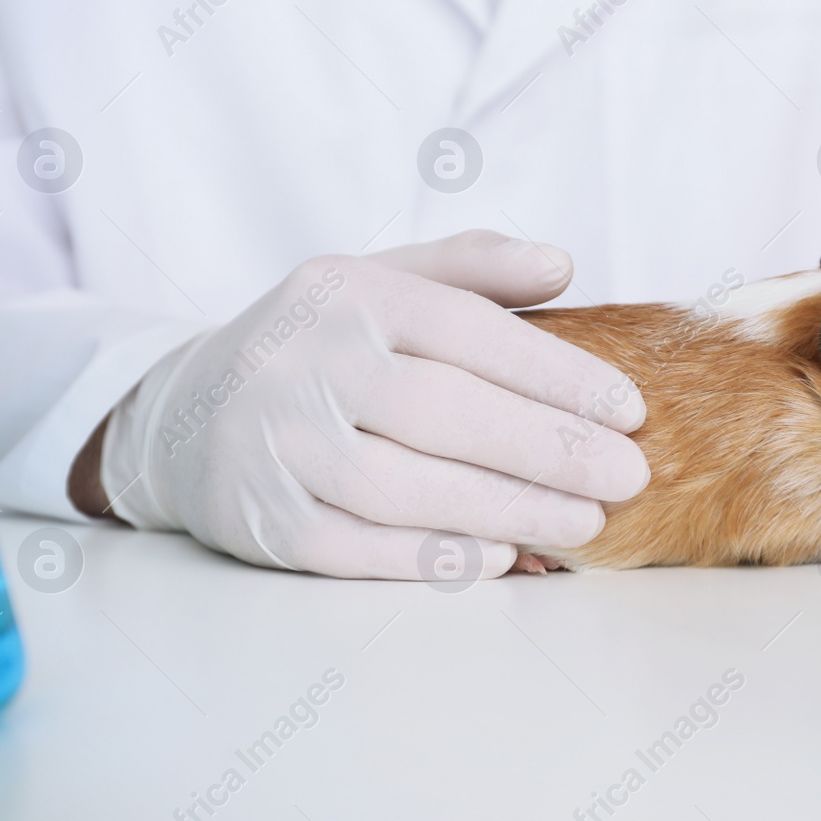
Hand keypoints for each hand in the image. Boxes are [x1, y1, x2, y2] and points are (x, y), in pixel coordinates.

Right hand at [77, 230, 649, 577]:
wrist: (190, 412)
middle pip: (442, 412)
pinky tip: (500, 556)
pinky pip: (357, 546)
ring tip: (583, 521)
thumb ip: (473, 267)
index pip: (466, 330)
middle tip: (627, 475)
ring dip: (505, 508)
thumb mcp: (384, 282)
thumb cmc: (321, 345)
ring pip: (403, 487)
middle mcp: (304, 363)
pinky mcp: (263, 520)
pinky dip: (431, 556)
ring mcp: (276, 445)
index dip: (555, 373)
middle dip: (546, 448)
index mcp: (346, 294)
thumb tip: (561, 265)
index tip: (629, 409)